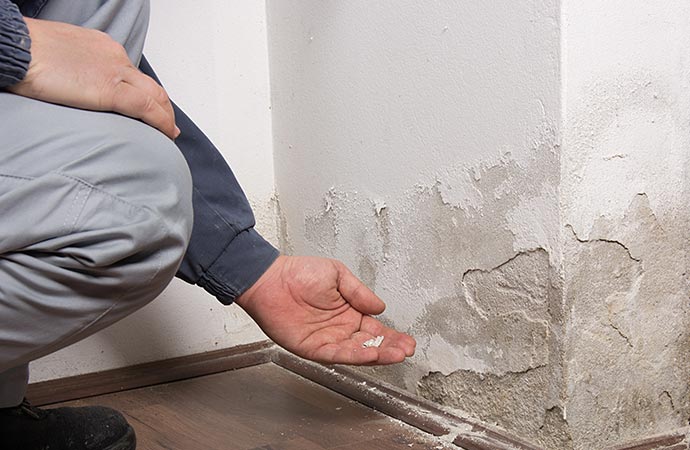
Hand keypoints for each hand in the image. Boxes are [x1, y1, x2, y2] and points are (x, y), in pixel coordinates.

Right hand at [9, 18, 178, 138]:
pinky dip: (160, 122)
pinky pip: (146, 108)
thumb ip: (78, 71)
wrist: (17, 47)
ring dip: (166, 117)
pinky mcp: (110, 90)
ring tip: (169, 133)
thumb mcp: (62, 57)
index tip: (151, 106)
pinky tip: (165, 133)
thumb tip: (78, 86)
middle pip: (151, 85)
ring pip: (155, 96)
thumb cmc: (29, 53)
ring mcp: (115, 73)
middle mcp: (115, 57)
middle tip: (168, 124)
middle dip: (163, 107)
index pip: (133, 74)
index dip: (146, 93)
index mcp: (103, 47)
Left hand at [236, 256, 415, 364]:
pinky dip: (355, 355)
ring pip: (357, 351)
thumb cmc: (298, 273)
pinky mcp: (312, 347)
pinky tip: (371, 354)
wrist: (271, 279)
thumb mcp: (337, 275)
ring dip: (377, 354)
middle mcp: (340, 328)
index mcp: (348, 311)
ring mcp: (327, 339)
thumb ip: (359, 292)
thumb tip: (380, 307)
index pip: (374, 328)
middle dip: (390, 348)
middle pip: (370, 343)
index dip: (391, 335)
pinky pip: (337, 354)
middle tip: (407, 350)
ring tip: (396, 354)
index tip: (407, 340)